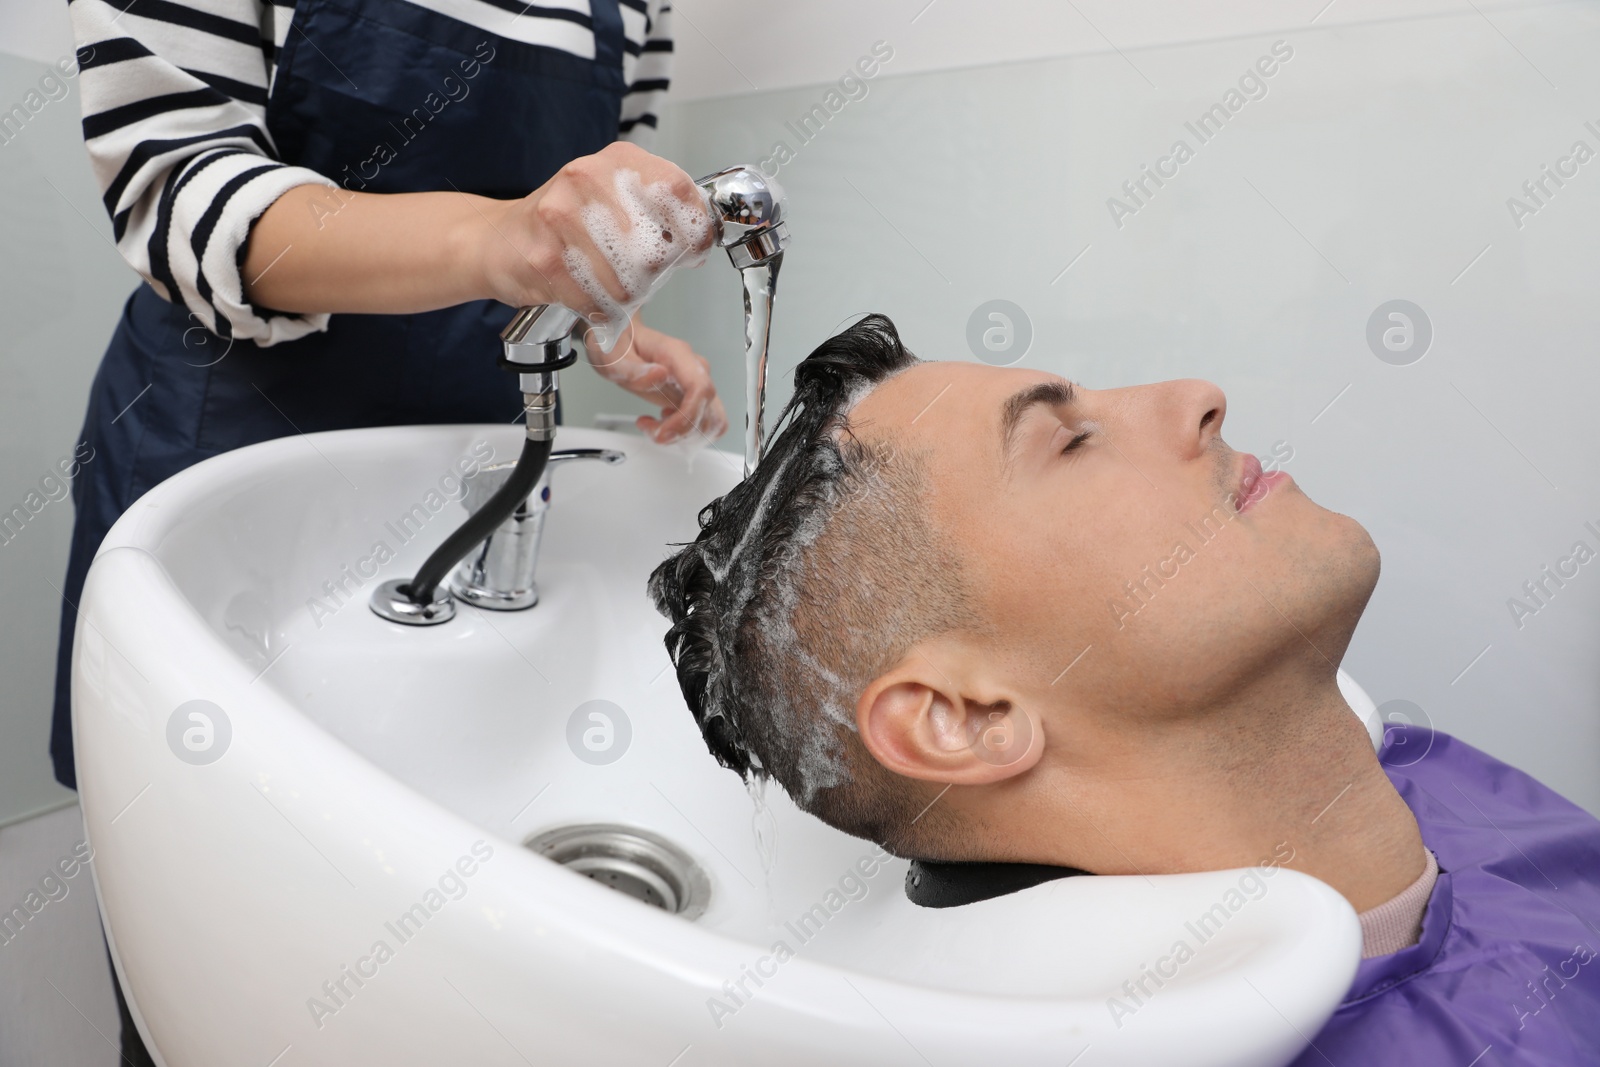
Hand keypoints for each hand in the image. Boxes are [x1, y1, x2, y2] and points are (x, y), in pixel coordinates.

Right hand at [479, 142, 712, 343]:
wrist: (496, 239)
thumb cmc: (563, 222)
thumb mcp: (615, 196)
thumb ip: (660, 208)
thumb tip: (701, 235)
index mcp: (616, 160)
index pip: (678, 191)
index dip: (695, 229)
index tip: (692, 248)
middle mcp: (588, 180)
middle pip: (657, 247)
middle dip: (656, 272)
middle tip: (638, 272)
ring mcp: (562, 219)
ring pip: (629, 282)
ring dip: (625, 294)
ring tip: (604, 280)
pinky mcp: (545, 259)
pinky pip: (597, 301)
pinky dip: (598, 307)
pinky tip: (584, 291)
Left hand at [587, 315, 727, 444]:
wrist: (621, 337)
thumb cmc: (618, 345)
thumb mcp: (612, 357)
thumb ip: (633, 370)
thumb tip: (660, 375)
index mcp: (677, 354)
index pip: (700, 389)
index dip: (687, 417)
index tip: (663, 432)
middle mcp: (694, 368)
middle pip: (707, 410)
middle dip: (680, 431)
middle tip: (650, 430)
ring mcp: (698, 382)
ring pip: (710, 421)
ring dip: (683, 435)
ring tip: (653, 426)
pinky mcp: (695, 396)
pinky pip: (704, 422)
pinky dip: (687, 433)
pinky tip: (664, 424)